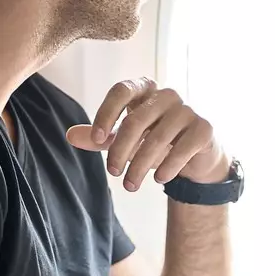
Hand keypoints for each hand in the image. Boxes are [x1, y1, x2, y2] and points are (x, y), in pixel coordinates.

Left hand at [66, 78, 230, 193]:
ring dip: (140, 165)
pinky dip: (168, 166)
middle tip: (113, 173)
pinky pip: (183, 147)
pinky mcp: (204, 128)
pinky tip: (159, 179)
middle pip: (136, 119)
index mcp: (144, 90)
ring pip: (157, 137)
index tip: (96, 140)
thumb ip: (100, 137)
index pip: (121, 90)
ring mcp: (188, 110)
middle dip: (120, 150)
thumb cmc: (155, 141)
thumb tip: (70, 135)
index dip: (106, 113)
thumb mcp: (125, 140)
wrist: (195, 155)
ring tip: (130, 185)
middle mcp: (167, 95)